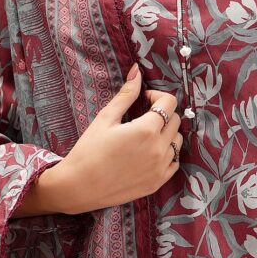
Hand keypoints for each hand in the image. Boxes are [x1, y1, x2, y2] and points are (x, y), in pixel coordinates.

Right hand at [46, 64, 182, 214]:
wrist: (79, 187)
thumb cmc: (88, 150)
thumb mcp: (106, 118)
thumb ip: (126, 94)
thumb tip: (137, 71)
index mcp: (147, 130)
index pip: (169, 103)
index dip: (157, 96)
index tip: (144, 100)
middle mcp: (159, 149)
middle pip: (175, 121)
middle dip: (162, 114)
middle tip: (142, 117)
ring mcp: (161, 168)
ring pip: (177, 141)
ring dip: (166, 134)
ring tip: (145, 136)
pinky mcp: (158, 182)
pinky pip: (174, 162)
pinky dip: (167, 154)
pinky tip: (149, 153)